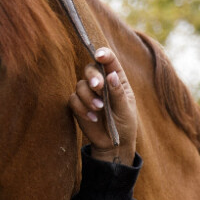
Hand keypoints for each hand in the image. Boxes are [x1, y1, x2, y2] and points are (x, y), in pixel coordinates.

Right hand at [69, 48, 137, 164]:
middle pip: (90, 68)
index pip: (109, 61)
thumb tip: (111, 75)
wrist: (113, 144)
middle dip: (92, 76)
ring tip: (99, 109)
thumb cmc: (124, 124)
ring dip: (88, 96)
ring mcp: (88, 93)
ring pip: (80, 85)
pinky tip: (93, 118)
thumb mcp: (125, 109)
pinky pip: (73, 99)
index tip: (100, 56)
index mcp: (116, 79)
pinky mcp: (78, 104)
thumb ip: (117, 93)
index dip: (103, 54)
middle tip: (98, 87)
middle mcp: (101, 82)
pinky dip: (82, 108)